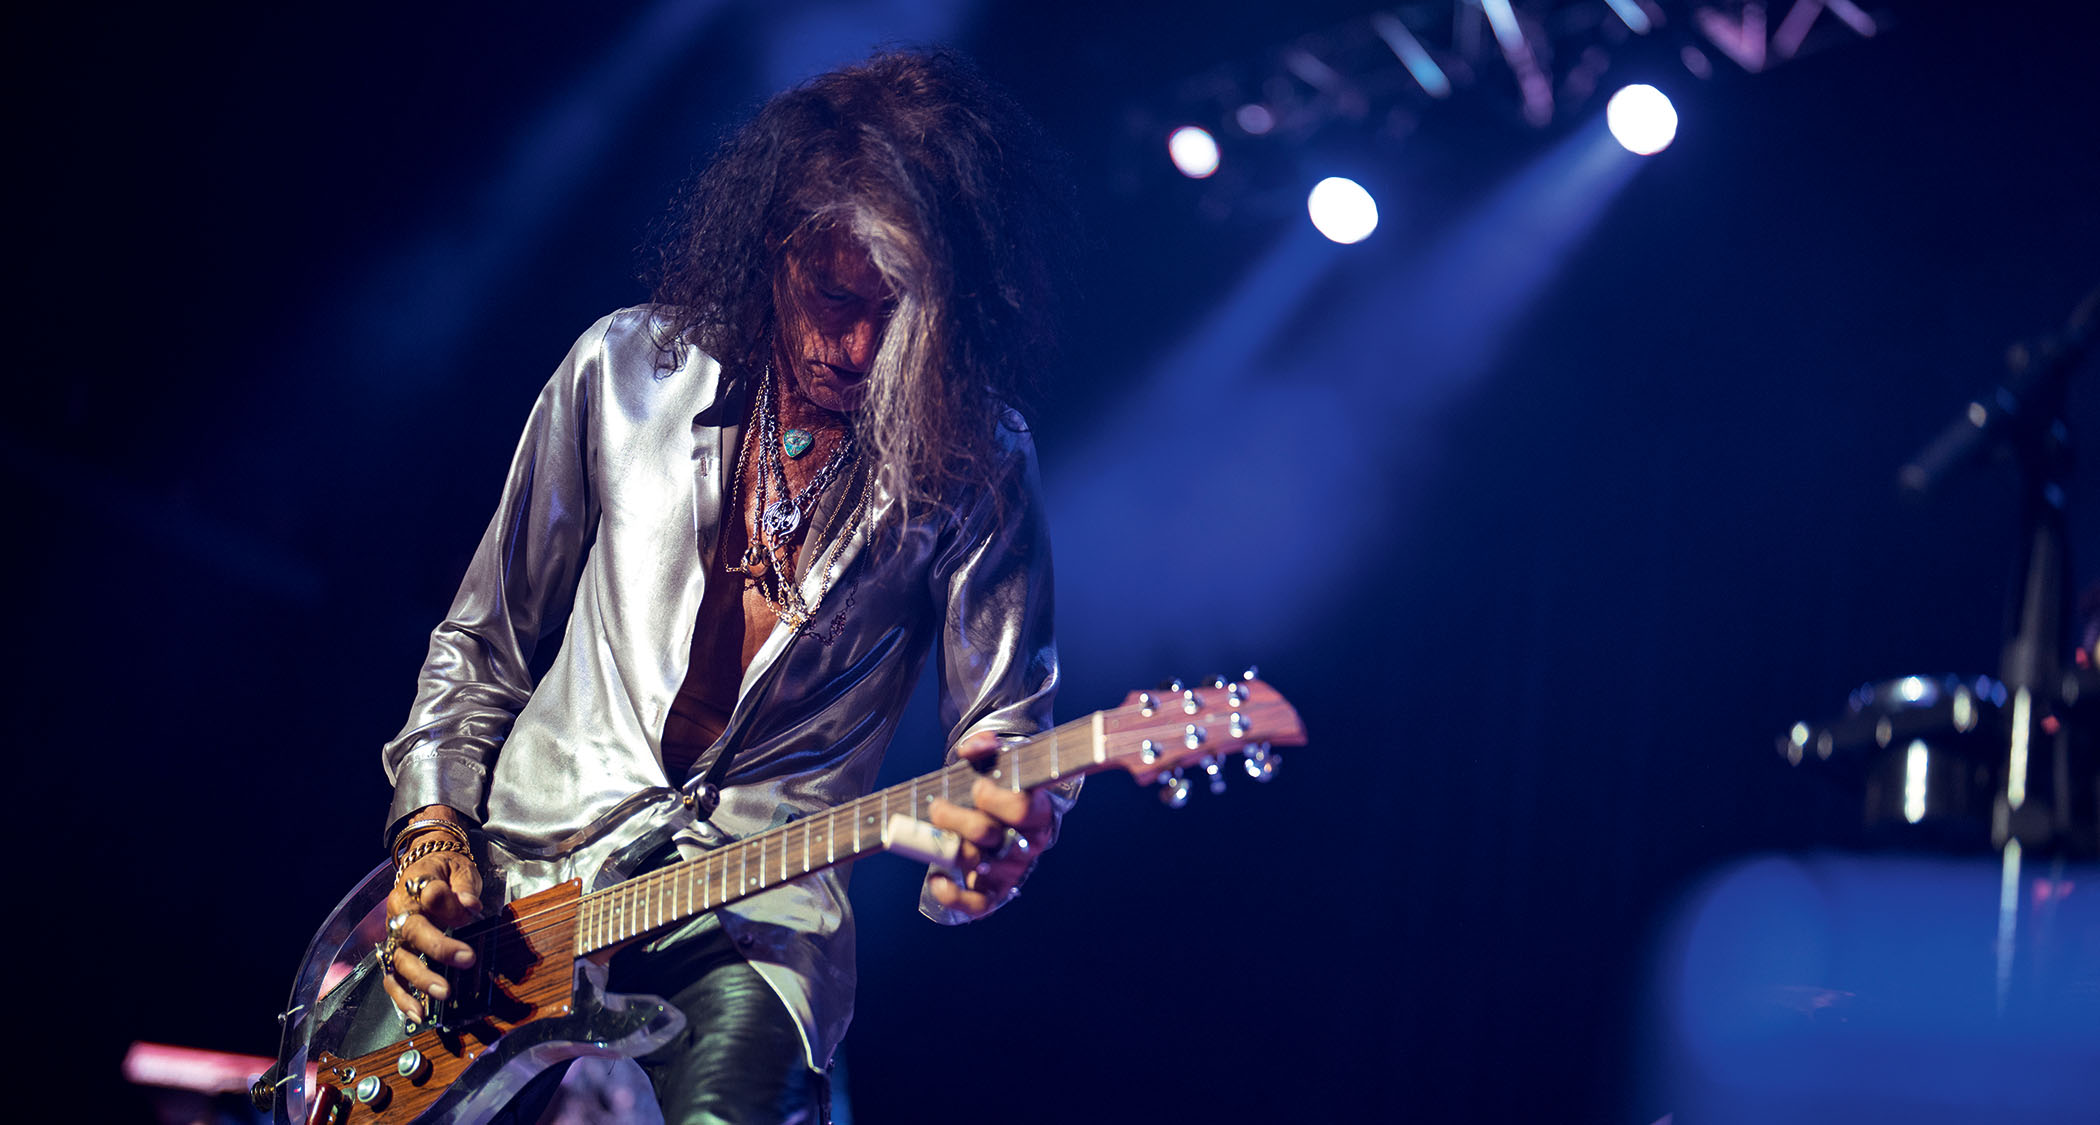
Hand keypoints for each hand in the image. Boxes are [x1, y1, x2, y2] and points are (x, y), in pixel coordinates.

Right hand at [379, 810, 483, 1025]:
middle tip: (468, 959)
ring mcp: (394, 935)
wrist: (427, 868)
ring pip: (400, 959)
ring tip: (444, 993)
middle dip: (439, 947)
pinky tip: (419, 1013)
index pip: (429, 892)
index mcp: (414, 883)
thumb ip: (464, 887)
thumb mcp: (460, 869)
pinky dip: (403, 997)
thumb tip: (469, 905)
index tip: (471, 908)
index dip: (450, 903)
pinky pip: (392, 978)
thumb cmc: (447, 871)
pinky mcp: (395, 953)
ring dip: (421, 978)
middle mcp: (399, 911)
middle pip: (413, 931)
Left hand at [925, 731, 1053, 917]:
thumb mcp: (998, 760)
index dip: (994, 799)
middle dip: (957, 819)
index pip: (1023, 810)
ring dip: (948, 850)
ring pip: (979, 867)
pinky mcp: (994, 892)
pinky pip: (977, 905)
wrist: (1004, 811)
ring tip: (933, 834)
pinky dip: (954, 897)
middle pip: (991, 837)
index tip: (977, 785)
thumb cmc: (1002, 784)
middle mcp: (1028, 844)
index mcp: (1038, 810)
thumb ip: (985, 747)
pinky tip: (936, 879)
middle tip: (937, 806)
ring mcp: (1011, 870)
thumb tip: (971, 748)